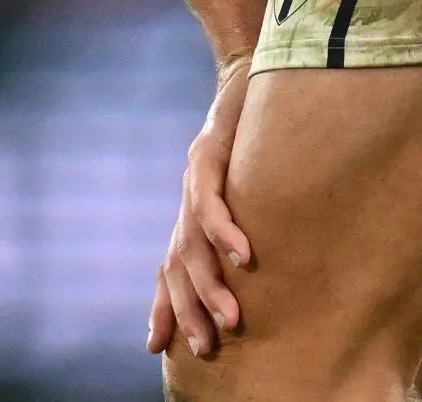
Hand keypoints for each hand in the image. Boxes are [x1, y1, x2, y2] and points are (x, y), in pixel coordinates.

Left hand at [150, 56, 254, 360]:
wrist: (253, 71)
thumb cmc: (259, 133)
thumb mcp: (252, 186)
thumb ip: (249, 223)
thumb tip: (264, 266)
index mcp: (195, 210)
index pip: (171, 265)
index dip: (164, 305)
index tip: (158, 348)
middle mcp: (187, 198)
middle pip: (178, 263)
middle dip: (189, 309)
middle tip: (206, 349)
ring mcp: (194, 176)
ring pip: (194, 240)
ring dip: (211, 282)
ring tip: (231, 318)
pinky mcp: (209, 152)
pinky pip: (213, 198)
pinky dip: (227, 229)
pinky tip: (244, 256)